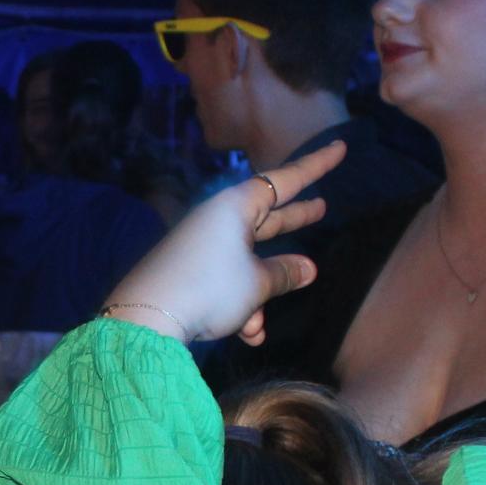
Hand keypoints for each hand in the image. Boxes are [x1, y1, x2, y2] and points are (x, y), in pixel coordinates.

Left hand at [99, 142, 340, 345]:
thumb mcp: (256, 283)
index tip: (340, 148)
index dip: (316, 167)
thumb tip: (307, 268)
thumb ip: (284, 273)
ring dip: (259, 296)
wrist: (145, 318)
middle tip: (323, 207)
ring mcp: (202, 245)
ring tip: (258, 327)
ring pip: (247, 264)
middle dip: (295, 220)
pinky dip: (238, 308)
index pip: (285, 180)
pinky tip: (245, 336)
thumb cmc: (208, 289)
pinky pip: (226, 284)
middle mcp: (218, 220)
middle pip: (267, 216)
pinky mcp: (189, 272)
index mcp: (236, 207)